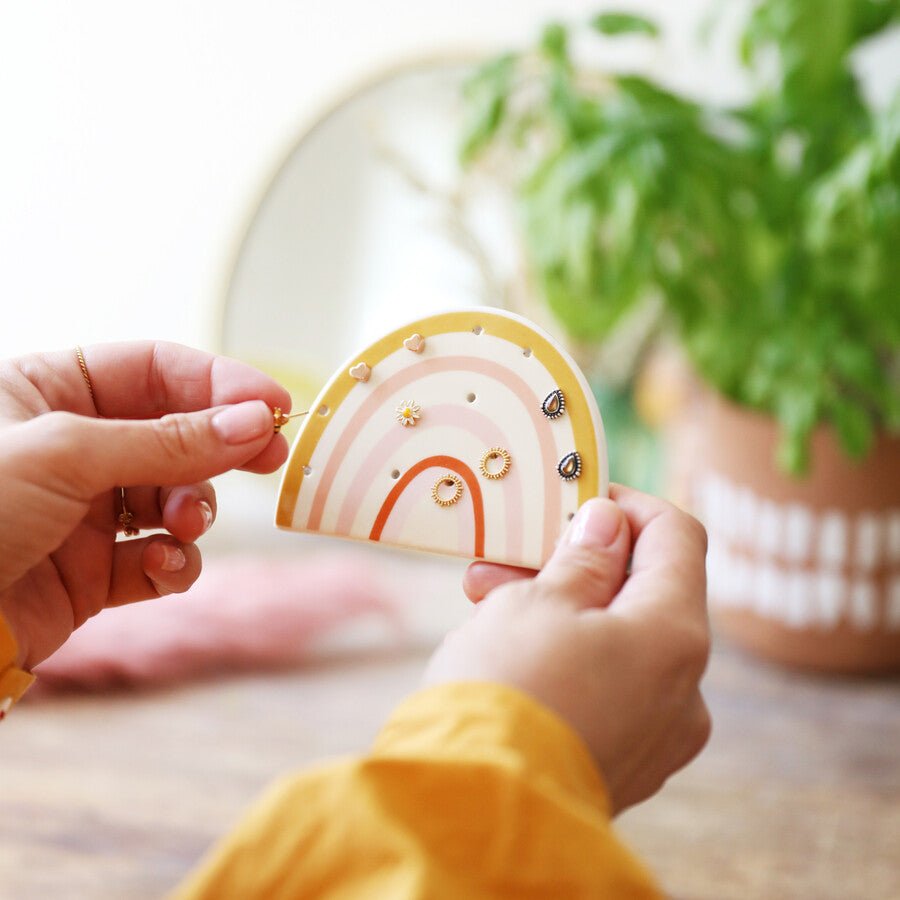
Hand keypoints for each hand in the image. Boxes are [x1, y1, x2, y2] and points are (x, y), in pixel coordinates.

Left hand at [0, 342, 290, 668]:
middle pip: (178, 432)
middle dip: (221, 447)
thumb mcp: (68, 454)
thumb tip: (252, 421)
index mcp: (51, 393)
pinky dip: (173, 563)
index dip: (218, 382)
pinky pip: (161, 558)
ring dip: (194, 510)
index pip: (155, 369)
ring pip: (178, 498)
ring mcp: (88, 511)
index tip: (272, 404)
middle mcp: (76, 449)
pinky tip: (159, 566)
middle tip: (268, 456)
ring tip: (182, 523)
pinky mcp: (96, 572)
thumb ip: (169, 439)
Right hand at [424, 485, 710, 813]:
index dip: (630, 506)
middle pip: (644, 594)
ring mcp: (658, 734)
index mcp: (675, 635)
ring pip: (619, 642)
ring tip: (486, 598)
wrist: (477, 812)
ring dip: (562, 609)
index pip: (677, 538)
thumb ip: (584, 557)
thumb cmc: (506, 689)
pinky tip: (510, 649)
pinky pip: (608, 688)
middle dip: (578, 563)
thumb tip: (609, 523)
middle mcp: (684, 688)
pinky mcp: (626, 763)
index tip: (580, 496)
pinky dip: (569, 657)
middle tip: (510, 553)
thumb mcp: (539, 601)